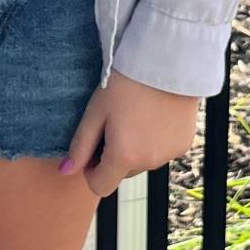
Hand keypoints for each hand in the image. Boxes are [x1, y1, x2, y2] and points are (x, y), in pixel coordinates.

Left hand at [59, 72, 201, 199]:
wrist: (167, 63)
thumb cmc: (126, 83)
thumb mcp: (96, 112)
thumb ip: (80, 146)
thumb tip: (65, 171)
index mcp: (124, 156)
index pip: (100, 186)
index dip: (91, 171)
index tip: (92, 148)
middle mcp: (149, 162)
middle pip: (122, 173)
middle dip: (114, 157)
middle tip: (113, 124)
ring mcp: (169, 155)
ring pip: (143, 162)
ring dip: (135, 149)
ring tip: (135, 116)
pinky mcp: (184, 144)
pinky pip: (162, 152)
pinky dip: (155, 142)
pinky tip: (154, 116)